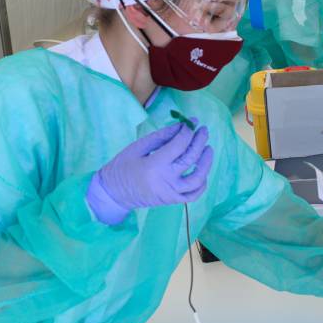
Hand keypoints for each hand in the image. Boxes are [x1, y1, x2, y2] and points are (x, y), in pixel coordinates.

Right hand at [93, 121, 211, 214]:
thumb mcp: (138, 147)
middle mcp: (166, 180)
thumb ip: (161, 136)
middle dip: (200, 142)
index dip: (188, 131)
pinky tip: (202, 171)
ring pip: (197, 179)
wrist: (114, 193)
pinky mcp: (173, 201)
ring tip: (208, 149)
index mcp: (154, 165)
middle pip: (190, 159)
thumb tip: (181, 126)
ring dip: (206, 163)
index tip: (192, 122)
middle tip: (203, 131)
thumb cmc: (123, 166)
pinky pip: (193, 195)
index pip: (179, 145)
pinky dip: (202, 184)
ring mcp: (171, 193)